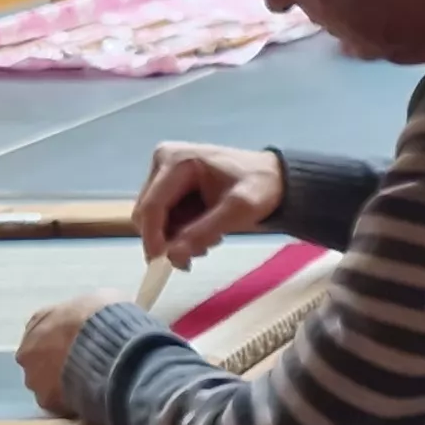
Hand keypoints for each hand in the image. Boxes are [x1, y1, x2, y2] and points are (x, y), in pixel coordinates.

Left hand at [16, 293, 115, 416]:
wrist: (108, 351)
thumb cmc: (106, 318)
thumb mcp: (104, 301)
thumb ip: (93, 312)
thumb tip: (104, 317)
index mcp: (39, 321)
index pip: (45, 328)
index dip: (64, 335)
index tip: (83, 340)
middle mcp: (27, 349)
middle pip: (41, 357)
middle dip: (60, 360)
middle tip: (87, 363)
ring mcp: (33, 377)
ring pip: (47, 382)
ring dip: (64, 382)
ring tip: (91, 383)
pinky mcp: (47, 401)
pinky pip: (60, 402)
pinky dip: (73, 400)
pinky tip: (92, 397)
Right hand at [135, 142, 283, 262]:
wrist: (275, 178)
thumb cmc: (261, 187)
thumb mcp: (239, 209)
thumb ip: (205, 231)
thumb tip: (173, 256)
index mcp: (176, 160)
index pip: (152, 205)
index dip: (153, 237)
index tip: (161, 264)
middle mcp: (164, 162)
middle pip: (148, 214)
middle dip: (170, 238)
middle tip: (200, 251)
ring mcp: (165, 174)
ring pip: (156, 219)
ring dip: (178, 237)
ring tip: (212, 238)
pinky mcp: (170, 185)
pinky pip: (165, 218)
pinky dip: (181, 231)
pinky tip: (207, 231)